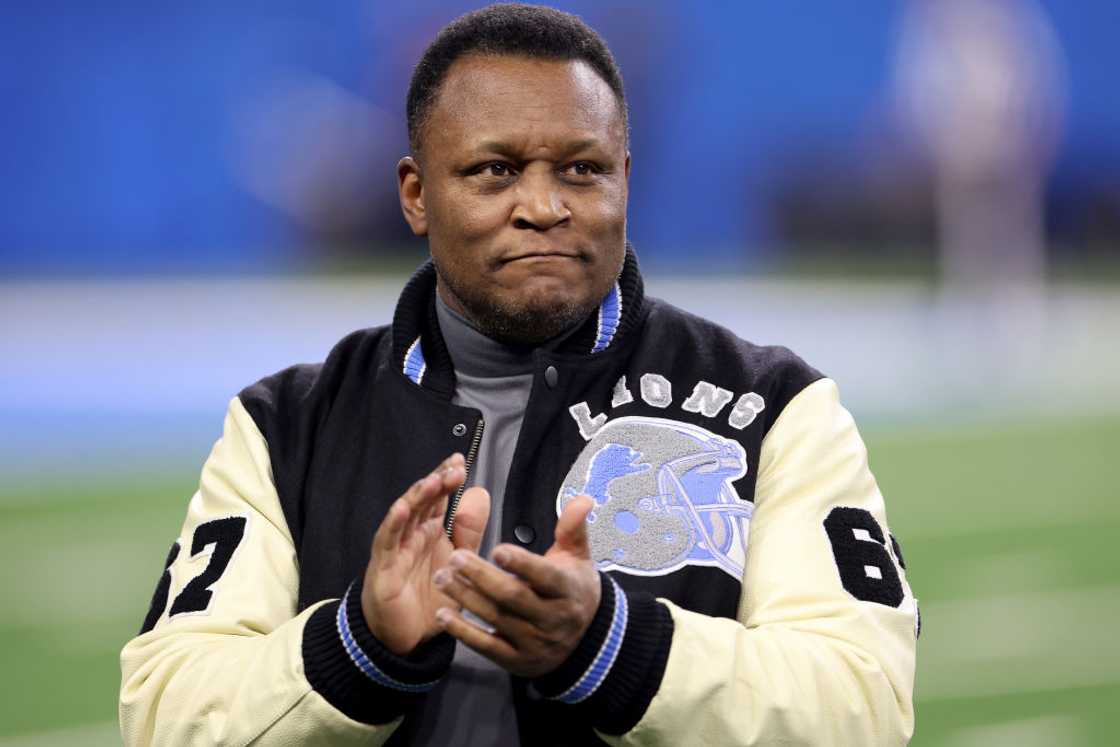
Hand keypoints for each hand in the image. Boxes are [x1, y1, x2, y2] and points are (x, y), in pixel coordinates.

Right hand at [360, 453, 490, 655]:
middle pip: (423, 500)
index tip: (460, 462)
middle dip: (437, 481)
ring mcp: (397, 548)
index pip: (438, 498)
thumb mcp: (459, 562)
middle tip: (453, 468)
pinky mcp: (384, 567)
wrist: (407, 638)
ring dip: (417, 496)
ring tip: (432, 481)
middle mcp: (413, 535)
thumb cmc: (429, 599)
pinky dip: (394, 524)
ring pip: (405, 515)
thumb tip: (479, 492)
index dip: (447, 478)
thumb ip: (469, 530)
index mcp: (431, 531)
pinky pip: (388, 542)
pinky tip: (403, 508)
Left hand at [432, 495, 600, 677]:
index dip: (521, 564)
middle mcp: (553, 618)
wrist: (585, 640)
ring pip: (496, 619)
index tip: (496, 549)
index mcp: (568, 590)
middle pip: (514, 597)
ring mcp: (535, 643)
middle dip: (482, 577)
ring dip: (466, 599)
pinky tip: (444, 614)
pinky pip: (487, 646)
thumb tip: (582, 499)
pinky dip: (464, 632)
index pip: (545, 576)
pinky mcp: (517, 660)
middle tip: (455, 558)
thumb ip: (573, 527)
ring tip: (441, 578)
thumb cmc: (573, 589)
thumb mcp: (578, 557)